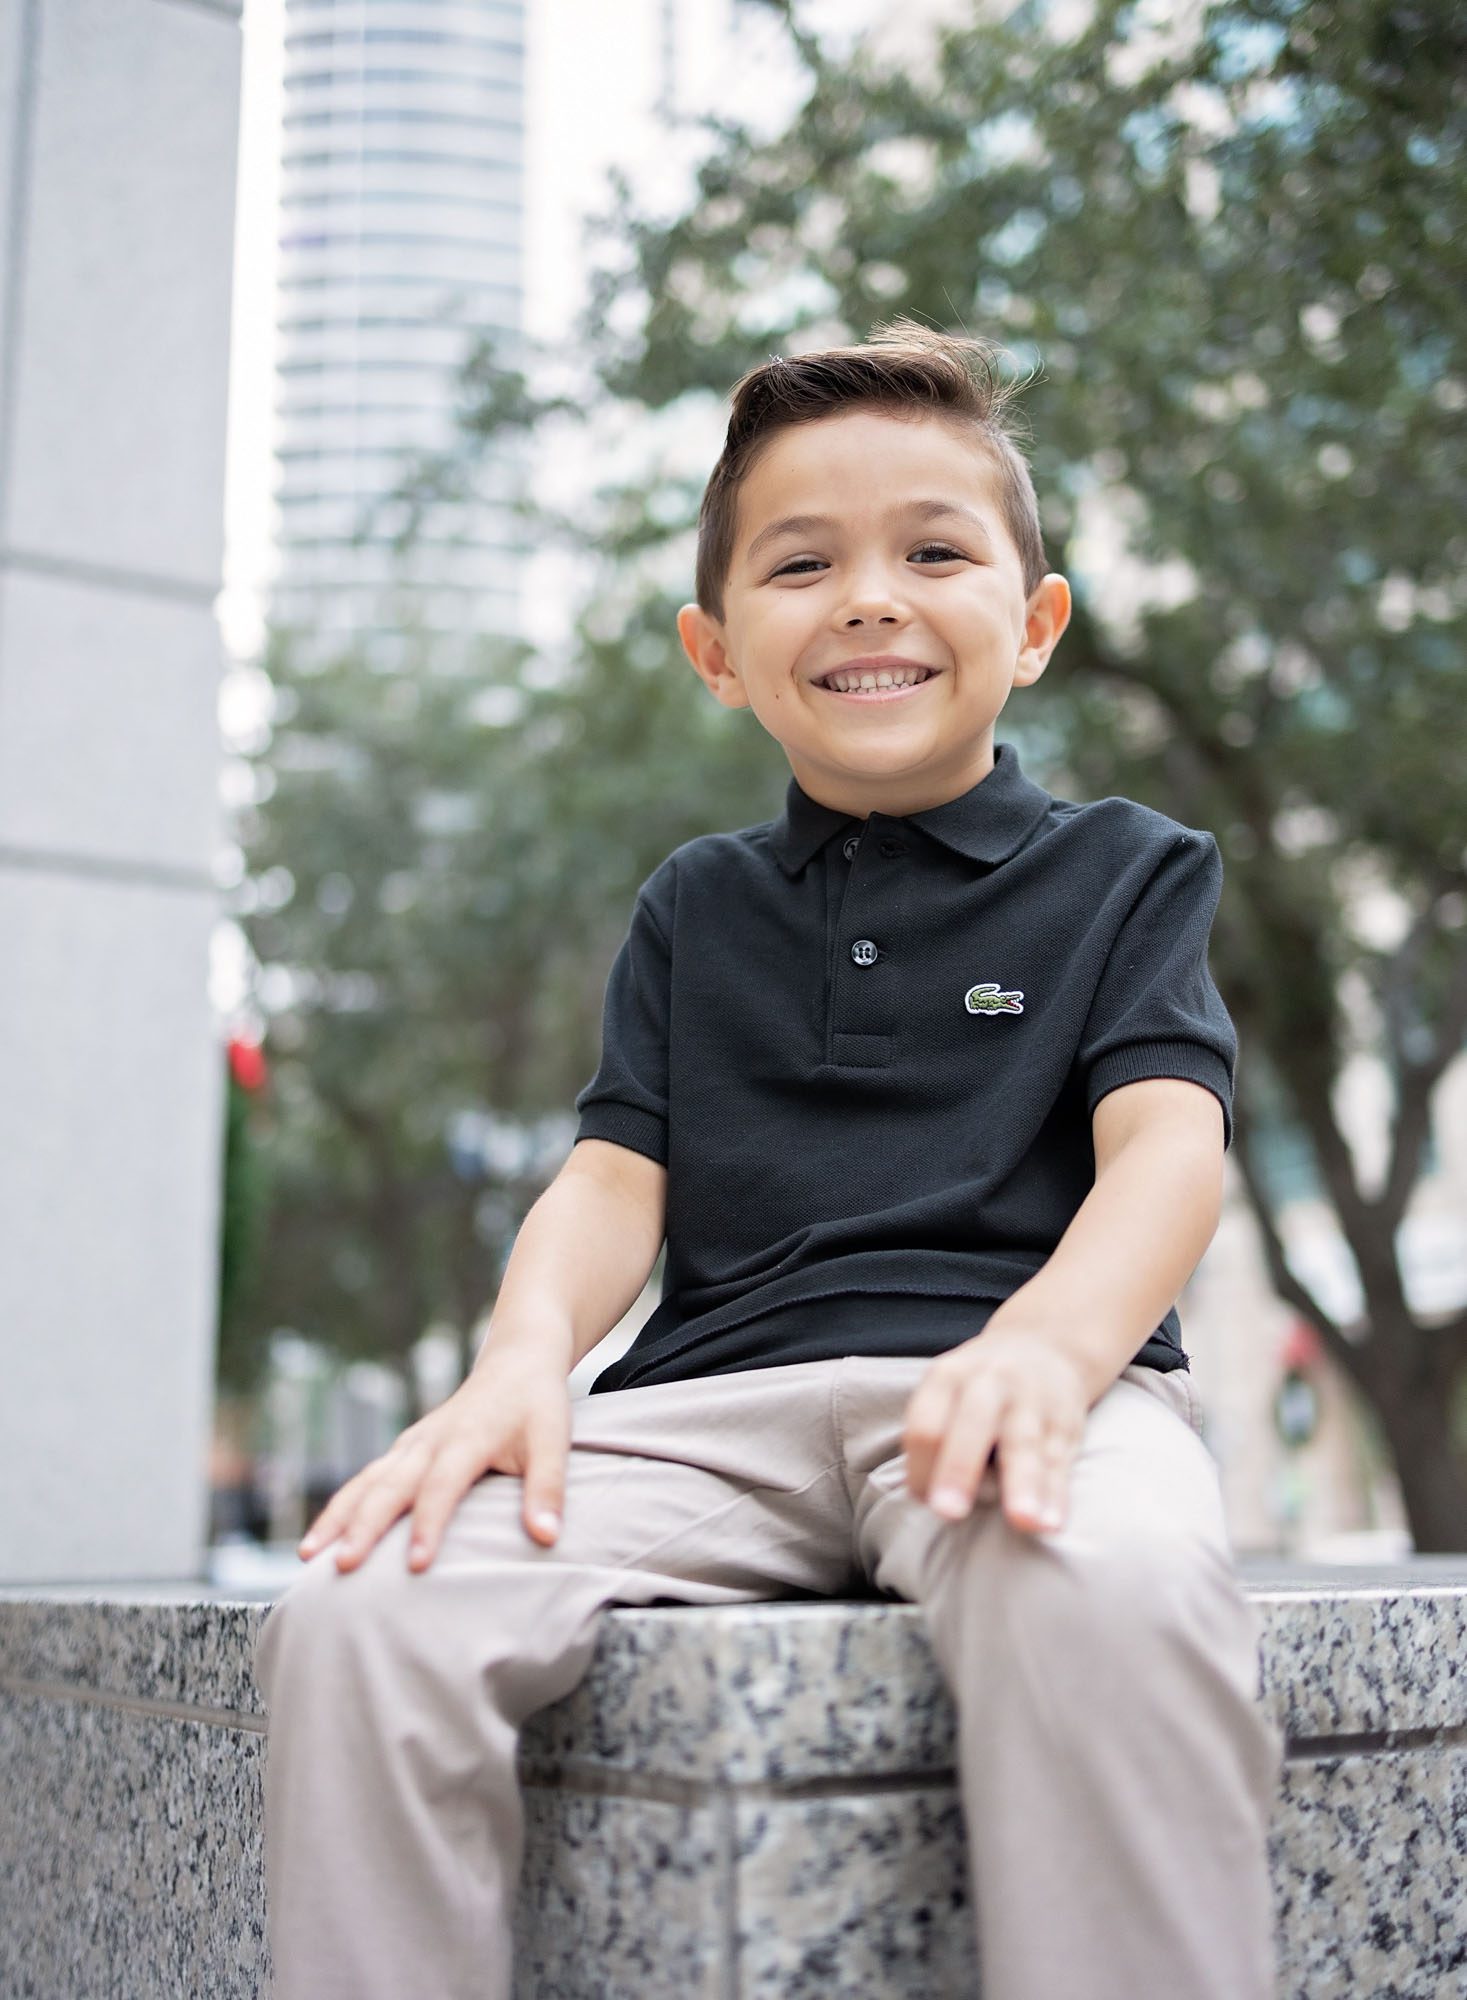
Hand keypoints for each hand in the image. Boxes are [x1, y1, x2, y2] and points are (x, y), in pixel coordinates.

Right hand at [296, 1350, 571, 1573]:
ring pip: (366, 1482)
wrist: (516, 1361)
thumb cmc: (537, 1404)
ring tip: (308, 1556)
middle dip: (364, 1527)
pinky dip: (341, 1508)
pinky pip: (366, 1480)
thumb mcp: (554, 1440)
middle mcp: (430, 1441)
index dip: (428, 1525)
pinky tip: (322, 1539)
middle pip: (390, 1486)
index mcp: (466, 1438)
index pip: (442, 1486)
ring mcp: (412, 1444)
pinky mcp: (404, 1450)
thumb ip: (548, 1488)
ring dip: (337, 1517)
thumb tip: (547, 1538)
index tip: (415, 1566)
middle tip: (343, 1567)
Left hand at [901, 1322, 1088, 1535]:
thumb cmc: (980, 1386)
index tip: (927, 1503)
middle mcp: (990, 1382)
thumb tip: (929, 1498)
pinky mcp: (1065, 1421)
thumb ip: (936, 1436)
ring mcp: (1032, 1400)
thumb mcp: (948, 1390)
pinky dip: (1056, 1494)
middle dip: (958, 1469)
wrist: (1045, 1346)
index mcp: (948, 1377)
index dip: (921, 1468)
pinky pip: (1059, 1461)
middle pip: (972, 1425)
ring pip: (1024, 1443)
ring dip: (1023, 1484)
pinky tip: (1051, 1522)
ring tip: (1024, 1521)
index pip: (926, 1425)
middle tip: (949, 1512)